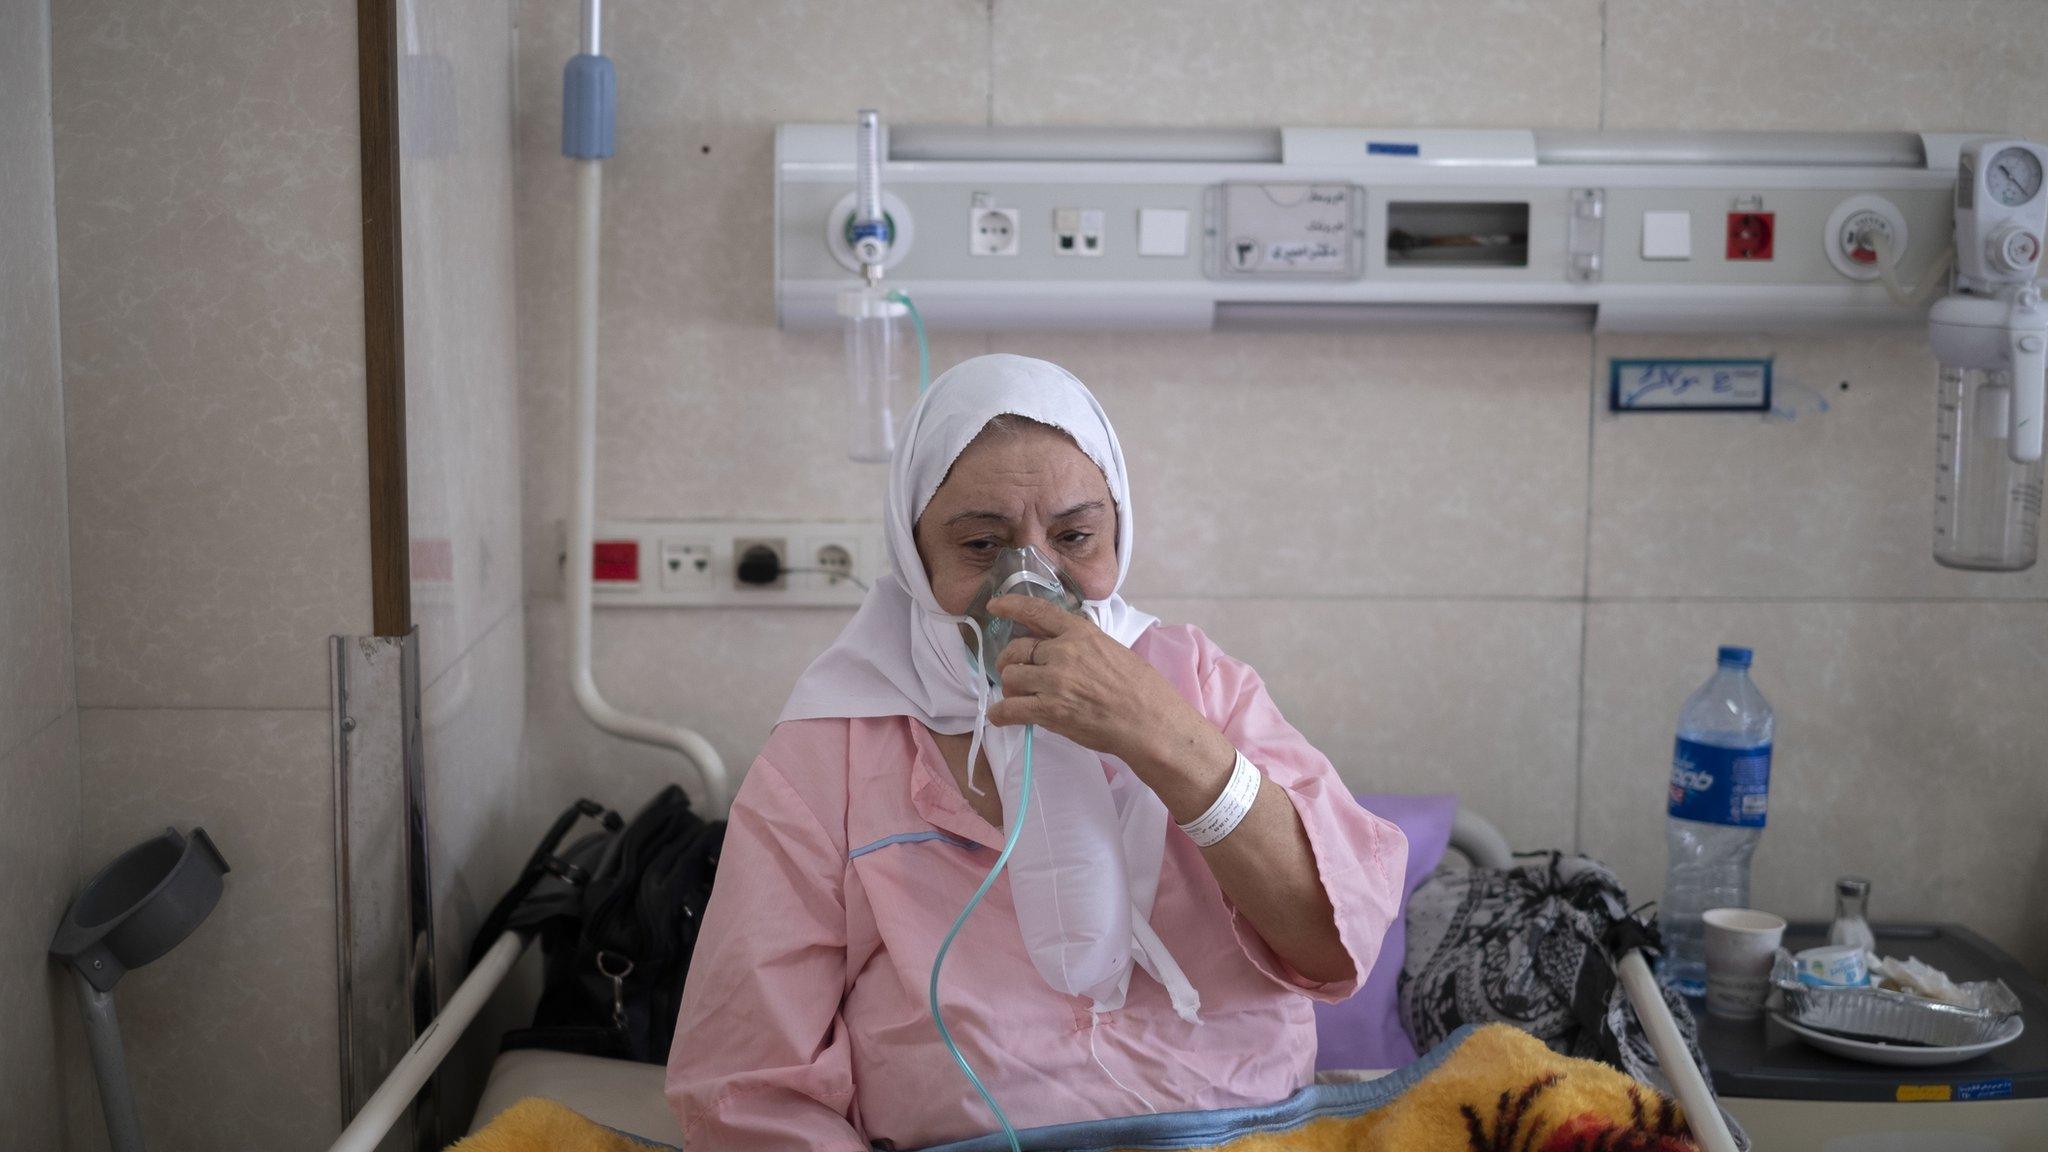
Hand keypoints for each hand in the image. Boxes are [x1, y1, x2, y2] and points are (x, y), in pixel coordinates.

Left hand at [984, 595, 1234, 818]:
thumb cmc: (1142, 689)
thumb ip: (1083, 644)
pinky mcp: (1049, 710)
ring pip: (1011, 678)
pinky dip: (1001, 714)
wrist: (1150, 722)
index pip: (1037, 611)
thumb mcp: (1112, 650)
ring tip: (1019, 698)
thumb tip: (1062, 646)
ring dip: (1011, 689)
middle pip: (1017, 649)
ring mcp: (1054, 680)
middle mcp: (1063, 651)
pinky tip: (1001, 716)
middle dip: (1009, 662)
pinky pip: (1010, 709)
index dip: (1012, 605)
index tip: (996, 606)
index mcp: (1081, 632)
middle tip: (1014, 674)